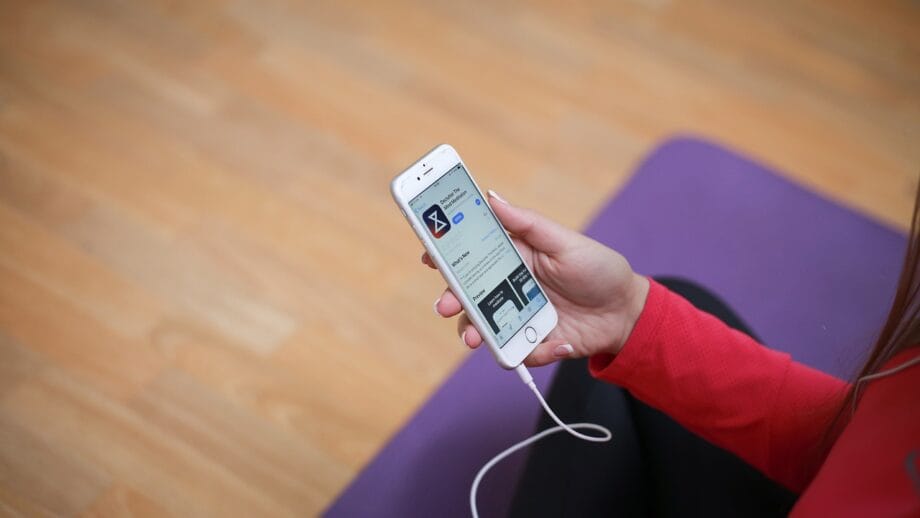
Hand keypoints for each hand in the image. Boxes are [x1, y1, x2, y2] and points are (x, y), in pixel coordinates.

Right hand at [426, 190, 649, 366]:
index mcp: (513, 258)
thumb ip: (527, 223)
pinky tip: (558, 343)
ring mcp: (518, 317)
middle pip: (469, 295)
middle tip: (446, 305)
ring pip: (483, 328)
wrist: (627, 312)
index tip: (428, 255)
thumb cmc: (598, 269)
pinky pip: (516, 353)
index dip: (447, 254)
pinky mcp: (532, 344)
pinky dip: (531, 352)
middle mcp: (509, 288)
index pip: (472, 255)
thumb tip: (492, 197)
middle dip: (453, 300)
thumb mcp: (565, 241)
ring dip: (475, 333)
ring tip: (477, 339)